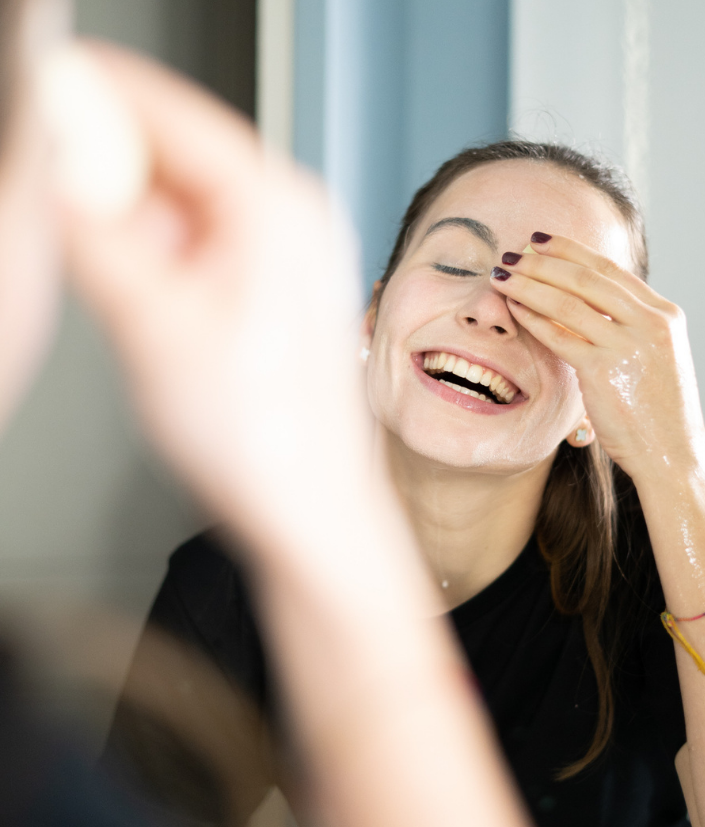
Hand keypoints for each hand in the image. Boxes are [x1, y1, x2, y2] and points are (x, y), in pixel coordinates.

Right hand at [57, 45, 380, 565]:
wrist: (308, 510)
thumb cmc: (265, 439)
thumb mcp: (152, 324)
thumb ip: (96, 231)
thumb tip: (57, 157)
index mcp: (277, 208)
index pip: (169, 110)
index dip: (93, 89)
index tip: (37, 81)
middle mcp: (291, 215)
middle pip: (170, 145)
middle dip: (98, 152)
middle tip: (43, 177)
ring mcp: (282, 247)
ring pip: (172, 191)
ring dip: (116, 203)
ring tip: (96, 257)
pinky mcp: (266, 280)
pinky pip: (189, 232)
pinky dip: (142, 239)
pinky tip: (121, 279)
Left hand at [489, 235, 704, 475]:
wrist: (673, 455)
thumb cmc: (661, 414)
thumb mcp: (657, 357)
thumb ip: (632, 327)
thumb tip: (590, 304)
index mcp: (666, 315)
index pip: (611, 270)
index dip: (571, 251)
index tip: (541, 242)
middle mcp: (651, 323)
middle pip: (586, 278)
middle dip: (543, 262)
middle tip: (512, 253)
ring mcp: (629, 345)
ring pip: (567, 301)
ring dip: (528, 285)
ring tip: (501, 277)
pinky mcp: (604, 371)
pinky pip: (558, 335)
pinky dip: (532, 318)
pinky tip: (514, 310)